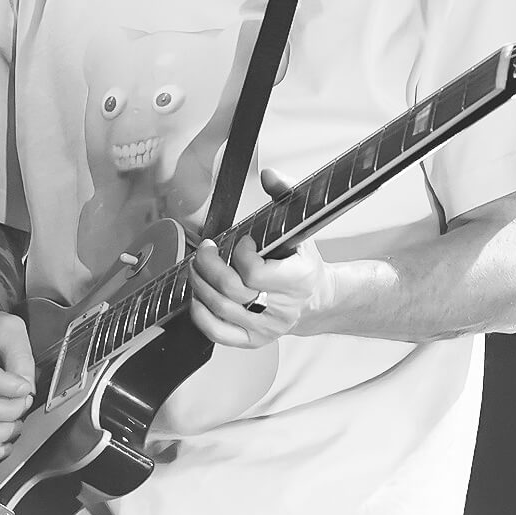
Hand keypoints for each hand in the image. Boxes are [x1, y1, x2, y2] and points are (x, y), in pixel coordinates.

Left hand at [188, 168, 334, 348]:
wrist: (317, 300)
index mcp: (298, 279)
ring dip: (200, 284)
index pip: (255, 271)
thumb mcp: (301, 226)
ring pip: (220, 309)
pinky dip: (201, 316)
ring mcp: (267, 327)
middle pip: (231, 290)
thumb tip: (269, 174)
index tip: (241, 241)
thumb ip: (286, 196)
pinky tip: (198, 298)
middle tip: (204, 250)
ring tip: (197, 268)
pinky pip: (219, 334)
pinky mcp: (254, 340)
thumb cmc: (303, 263)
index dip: (239, 253)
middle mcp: (283, 307)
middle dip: (208, 266)